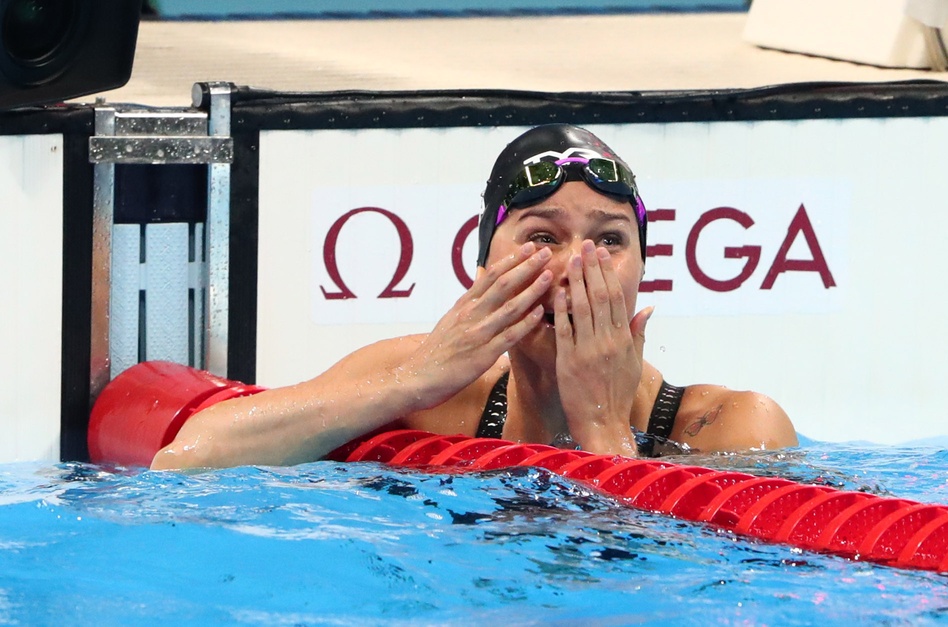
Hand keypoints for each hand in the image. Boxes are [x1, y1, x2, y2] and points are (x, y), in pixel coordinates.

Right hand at [402, 242, 552, 405]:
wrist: (416, 378)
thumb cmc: (435, 351)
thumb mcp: (450, 318)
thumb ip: (468, 299)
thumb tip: (480, 275)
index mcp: (463, 305)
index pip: (490, 276)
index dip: (511, 260)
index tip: (529, 247)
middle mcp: (471, 314)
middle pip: (503, 285)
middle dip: (526, 267)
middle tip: (545, 252)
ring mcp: (477, 333)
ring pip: (510, 307)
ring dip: (532, 290)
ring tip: (550, 277)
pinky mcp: (483, 355)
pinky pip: (509, 335)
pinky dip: (526, 323)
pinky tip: (540, 313)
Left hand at [554, 240, 651, 455]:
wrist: (603, 423)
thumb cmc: (618, 395)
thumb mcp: (634, 363)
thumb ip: (638, 333)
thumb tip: (649, 307)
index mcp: (622, 340)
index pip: (616, 298)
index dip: (607, 273)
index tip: (600, 254)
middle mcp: (606, 341)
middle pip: (599, 297)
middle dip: (591, 269)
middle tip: (584, 246)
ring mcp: (587, 350)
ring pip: (582, 308)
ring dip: (575, 281)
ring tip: (570, 260)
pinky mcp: (568, 361)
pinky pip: (564, 329)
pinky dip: (561, 309)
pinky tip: (556, 291)